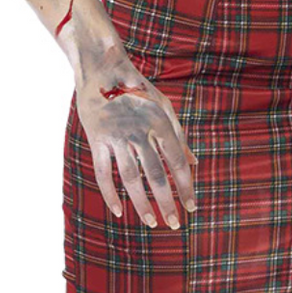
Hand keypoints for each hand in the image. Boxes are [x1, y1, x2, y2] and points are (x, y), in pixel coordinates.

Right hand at [76, 60, 197, 230]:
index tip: (192, 207)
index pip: (177, 161)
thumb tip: (194, 164)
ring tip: (152, 222)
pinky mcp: (96, 139)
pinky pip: (103, 172)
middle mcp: (139, 130)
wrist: (101, 69)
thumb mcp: (163, 106)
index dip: (185, 186)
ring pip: (130, 178)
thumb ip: (179, 135)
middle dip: (167, 201)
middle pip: (155, 174)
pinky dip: (110, 194)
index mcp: (159, 121)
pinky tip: (120, 212)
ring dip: (141, 203)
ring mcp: (115, 136)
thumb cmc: (137, 89)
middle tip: (175, 224)